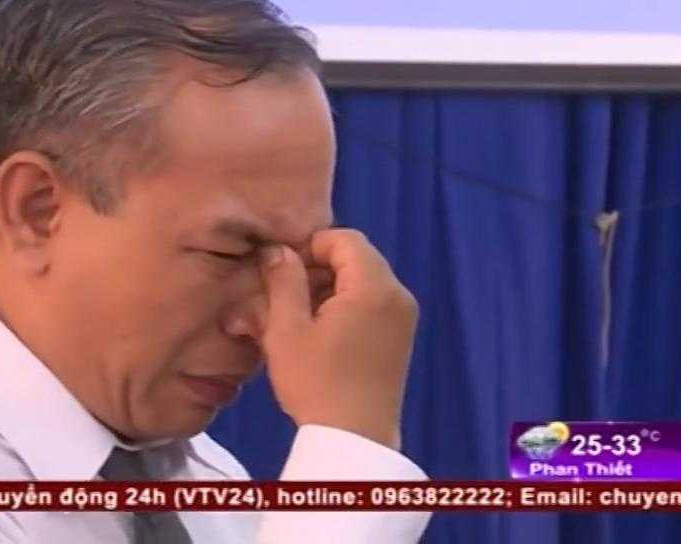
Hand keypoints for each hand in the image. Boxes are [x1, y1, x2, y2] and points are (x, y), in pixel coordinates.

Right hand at [254, 229, 417, 449]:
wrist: (355, 441)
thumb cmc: (317, 384)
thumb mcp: (287, 330)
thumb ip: (283, 281)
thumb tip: (277, 250)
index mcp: (374, 287)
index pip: (343, 239)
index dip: (308, 246)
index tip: (280, 272)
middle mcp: (397, 295)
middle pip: (354, 259)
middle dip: (314, 270)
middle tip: (281, 296)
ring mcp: (403, 318)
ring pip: (360, 283)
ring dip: (325, 290)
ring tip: (292, 318)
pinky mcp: (400, 338)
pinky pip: (370, 304)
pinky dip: (343, 307)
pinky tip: (316, 334)